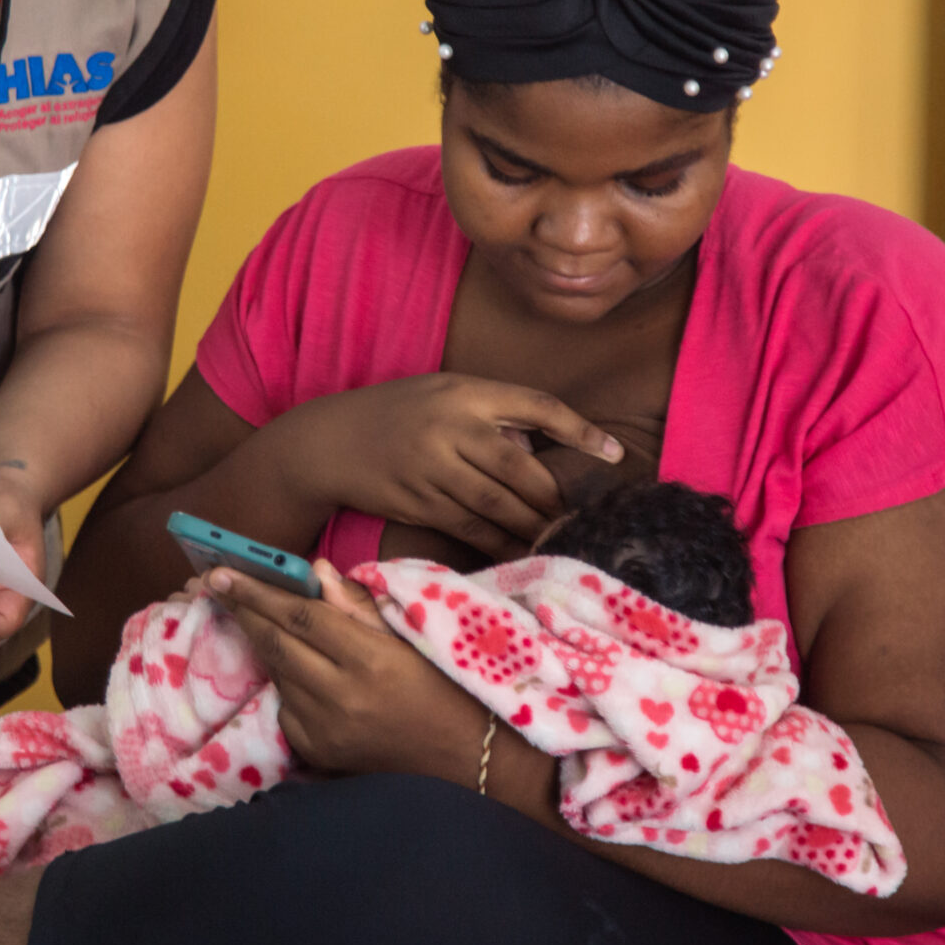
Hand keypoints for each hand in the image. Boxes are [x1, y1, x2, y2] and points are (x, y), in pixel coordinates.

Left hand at [213, 561, 494, 783]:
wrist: (467, 756)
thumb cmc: (444, 685)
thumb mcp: (409, 637)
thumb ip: (357, 606)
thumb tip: (316, 570)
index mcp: (370, 660)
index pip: (300, 617)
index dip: (259, 591)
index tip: (224, 572)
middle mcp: (341, 698)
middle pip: (276, 644)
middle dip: (243, 611)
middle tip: (216, 585)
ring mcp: (325, 730)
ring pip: (277, 674)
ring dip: (263, 643)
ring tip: (251, 615)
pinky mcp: (318, 752)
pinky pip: (286, 707)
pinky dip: (285, 682)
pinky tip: (294, 666)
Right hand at [277, 374, 622, 559]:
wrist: (328, 443)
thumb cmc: (395, 415)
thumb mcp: (441, 394)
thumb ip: (489, 413)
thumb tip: (538, 444)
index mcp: (464, 392)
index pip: (537, 406)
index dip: (580, 431)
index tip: (615, 454)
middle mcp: (450, 427)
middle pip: (521, 467)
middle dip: (556, 497)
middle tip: (587, 516)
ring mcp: (432, 467)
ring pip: (498, 504)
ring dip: (535, 526)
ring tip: (563, 539)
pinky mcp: (418, 502)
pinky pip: (470, 528)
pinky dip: (501, 543)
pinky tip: (522, 552)